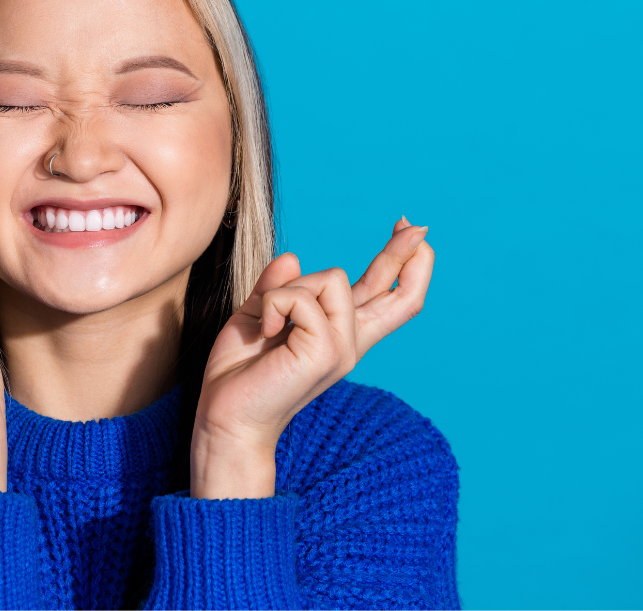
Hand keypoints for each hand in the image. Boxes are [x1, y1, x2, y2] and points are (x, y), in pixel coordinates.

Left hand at [192, 216, 433, 497]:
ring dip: (291, 288)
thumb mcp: (259, 316)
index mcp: (338, 334)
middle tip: (417, 224)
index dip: (402, 264)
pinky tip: (267, 330)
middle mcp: (350, 342)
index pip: (385, 298)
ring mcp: (343, 348)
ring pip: (331, 278)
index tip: (409, 230)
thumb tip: (293, 257)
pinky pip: (301, 296)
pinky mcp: (326, 352)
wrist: (225, 417)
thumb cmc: (240, 373)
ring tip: (271, 323)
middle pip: (399, 296)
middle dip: (405, 254)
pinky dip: (275, 304)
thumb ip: (279, 287)